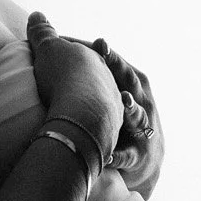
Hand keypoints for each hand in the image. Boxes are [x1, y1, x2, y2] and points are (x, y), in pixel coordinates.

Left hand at [62, 33, 164, 196]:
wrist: (143, 158)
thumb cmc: (121, 118)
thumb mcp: (111, 92)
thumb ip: (91, 73)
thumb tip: (57, 46)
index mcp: (132, 84)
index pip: (117, 64)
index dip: (104, 52)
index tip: (92, 41)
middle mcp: (141, 101)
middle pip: (131, 81)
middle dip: (120, 67)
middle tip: (104, 52)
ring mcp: (142, 128)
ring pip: (138, 116)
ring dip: (132, 108)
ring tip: (123, 99)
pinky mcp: (138, 155)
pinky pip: (128, 155)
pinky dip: (118, 155)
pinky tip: (108, 156)